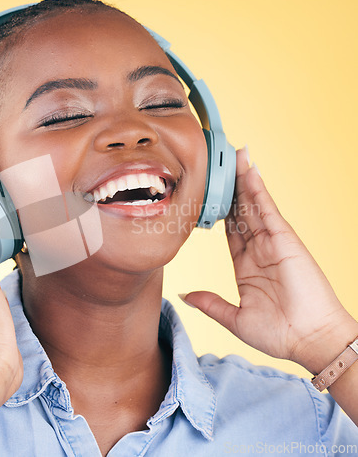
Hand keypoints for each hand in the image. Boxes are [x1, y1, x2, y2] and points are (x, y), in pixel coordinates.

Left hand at [181, 147, 357, 372]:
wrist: (312, 342)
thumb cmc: (280, 334)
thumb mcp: (235, 318)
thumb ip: (209, 303)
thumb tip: (185, 295)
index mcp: (246, 265)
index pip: (229, 230)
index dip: (218, 211)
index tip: (207, 194)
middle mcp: (258, 249)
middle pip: (240, 211)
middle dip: (231, 188)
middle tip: (220, 163)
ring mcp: (272, 242)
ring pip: (253, 204)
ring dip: (243, 179)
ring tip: (234, 155)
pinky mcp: (285, 239)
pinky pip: (267, 208)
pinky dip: (258, 188)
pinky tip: (249, 171)